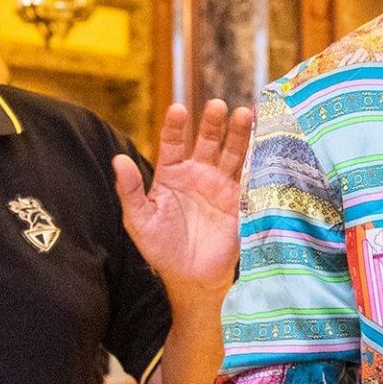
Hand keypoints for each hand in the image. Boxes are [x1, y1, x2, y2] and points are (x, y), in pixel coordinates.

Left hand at [114, 101, 253, 294]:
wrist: (192, 277)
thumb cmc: (161, 249)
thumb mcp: (139, 220)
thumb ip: (130, 190)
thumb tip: (118, 160)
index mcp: (172, 174)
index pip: (172, 143)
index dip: (175, 126)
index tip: (178, 110)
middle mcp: (199, 174)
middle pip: (207, 141)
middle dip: (212, 123)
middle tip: (217, 106)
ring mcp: (222, 185)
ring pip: (232, 153)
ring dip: (239, 134)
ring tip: (245, 114)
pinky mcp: (241, 201)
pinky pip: (251, 177)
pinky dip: (258, 159)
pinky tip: (265, 143)